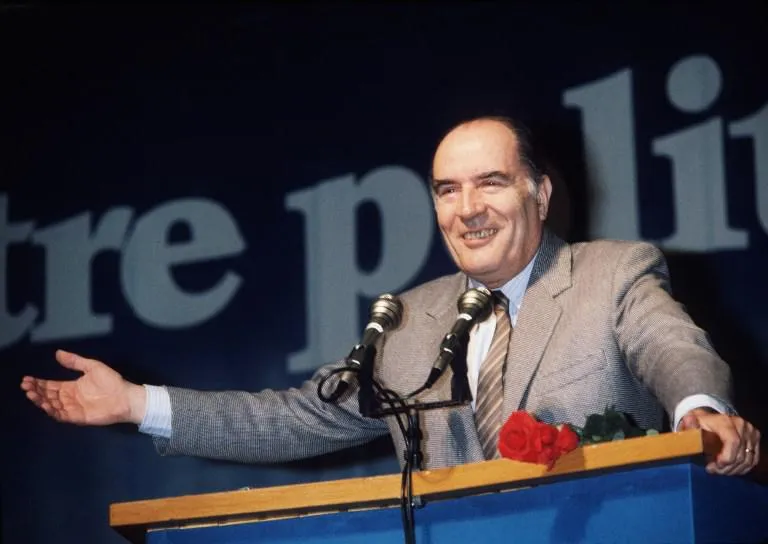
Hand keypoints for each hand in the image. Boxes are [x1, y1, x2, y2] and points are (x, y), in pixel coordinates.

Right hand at [20, 350, 145, 425]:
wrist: (126, 396)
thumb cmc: (111, 381)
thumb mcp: (92, 367)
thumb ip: (75, 361)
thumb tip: (57, 353)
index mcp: (72, 386)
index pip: (51, 385)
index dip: (39, 383)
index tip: (27, 379)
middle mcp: (69, 398)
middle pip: (48, 395)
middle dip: (36, 390)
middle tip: (25, 386)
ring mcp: (73, 408)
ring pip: (51, 405)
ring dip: (40, 400)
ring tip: (31, 393)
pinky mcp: (77, 417)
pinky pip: (61, 415)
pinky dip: (52, 411)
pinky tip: (45, 404)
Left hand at [679, 408, 760, 475]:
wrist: (710, 419)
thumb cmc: (699, 424)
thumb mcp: (690, 423)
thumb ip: (690, 425)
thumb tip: (689, 421)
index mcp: (725, 421)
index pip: (733, 442)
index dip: (726, 458)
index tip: (712, 467)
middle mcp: (741, 425)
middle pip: (740, 455)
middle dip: (725, 467)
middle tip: (712, 470)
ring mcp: (750, 432)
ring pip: (747, 460)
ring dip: (732, 470)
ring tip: (719, 470)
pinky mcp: (755, 439)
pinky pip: (752, 460)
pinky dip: (741, 468)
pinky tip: (728, 469)